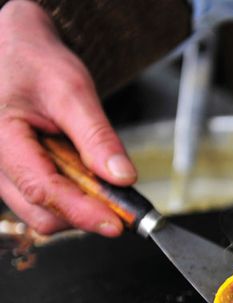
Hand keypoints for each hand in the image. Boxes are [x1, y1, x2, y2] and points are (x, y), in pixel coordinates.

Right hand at [0, 0, 135, 236]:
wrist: (17, 52)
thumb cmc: (36, 64)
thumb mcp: (73, 91)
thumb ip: (97, 137)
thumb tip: (123, 178)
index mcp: (0, 137)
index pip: (42, 189)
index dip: (83, 211)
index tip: (118, 223)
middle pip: (42, 212)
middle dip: (85, 213)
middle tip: (123, 201)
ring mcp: (1, 174)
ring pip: (42, 214)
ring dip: (79, 207)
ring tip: (97, 174)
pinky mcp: (14, 178)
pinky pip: (42, 204)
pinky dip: (71, 199)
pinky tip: (84, 176)